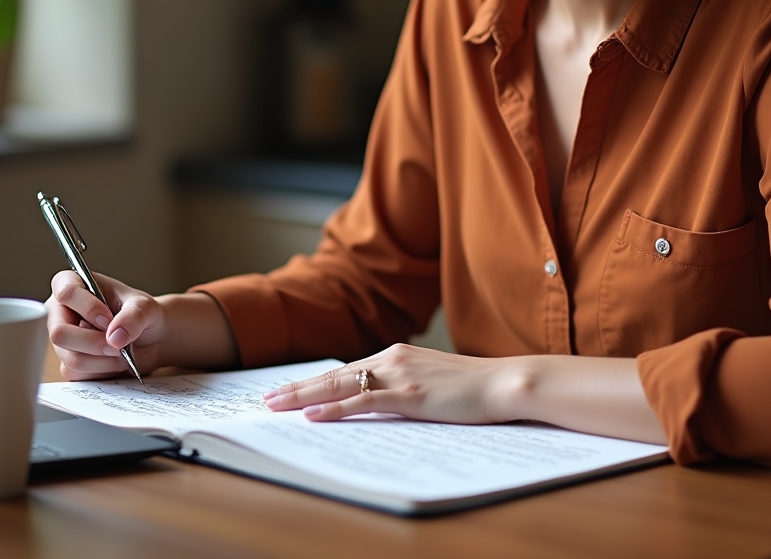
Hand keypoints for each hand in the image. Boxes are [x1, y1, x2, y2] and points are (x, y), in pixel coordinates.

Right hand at [47, 270, 166, 380]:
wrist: (151, 338)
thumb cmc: (142, 314)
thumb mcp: (145, 307)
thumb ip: (133, 316)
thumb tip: (114, 337)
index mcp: (76, 285)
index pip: (66, 292)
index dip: (87, 307)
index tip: (108, 317)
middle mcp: (62, 312)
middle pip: (59, 333)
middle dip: (94, 342)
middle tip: (118, 344)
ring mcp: (64, 340)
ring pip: (70, 358)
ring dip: (103, 359)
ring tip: (122, 351)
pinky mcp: (69, 363)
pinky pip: (77, 374)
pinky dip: (102, 370)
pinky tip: (115, 361)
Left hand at [263, 343, 512, 423]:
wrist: (504, 382)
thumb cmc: (473, 387)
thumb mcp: (432, 381)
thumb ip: (404, 386)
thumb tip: (381, 400)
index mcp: (397, 355)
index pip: (346, 369)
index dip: (315, 380)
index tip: (290, 390)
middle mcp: (393, 358)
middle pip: (334, 374)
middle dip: (298, 388)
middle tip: (267, 399)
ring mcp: (400, 375)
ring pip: (340, 384)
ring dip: (304, 397)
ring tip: (277, 406)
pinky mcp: (409, 394)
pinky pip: (363, 401)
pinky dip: (334, 408)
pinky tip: (314, 416)